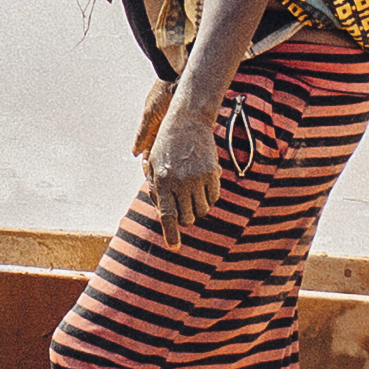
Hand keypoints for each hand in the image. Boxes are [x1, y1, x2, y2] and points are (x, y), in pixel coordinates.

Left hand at [145, 101, 220, 231]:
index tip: (174, 247)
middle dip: (185, 217)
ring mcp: (197, 177)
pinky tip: (203, 184)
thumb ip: (158, 190)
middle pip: (187, 218)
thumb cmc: (166, 144)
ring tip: (192, 193)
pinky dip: (209, 197)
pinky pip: (213, 198)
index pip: (167, 215)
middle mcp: (180, 181)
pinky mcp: (212, 173)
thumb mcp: (154, 164)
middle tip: (183, 207)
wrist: (187, 120)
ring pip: (202, 210)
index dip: (171, 234)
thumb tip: (165, 216)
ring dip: (197, 207)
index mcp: (162, 181)